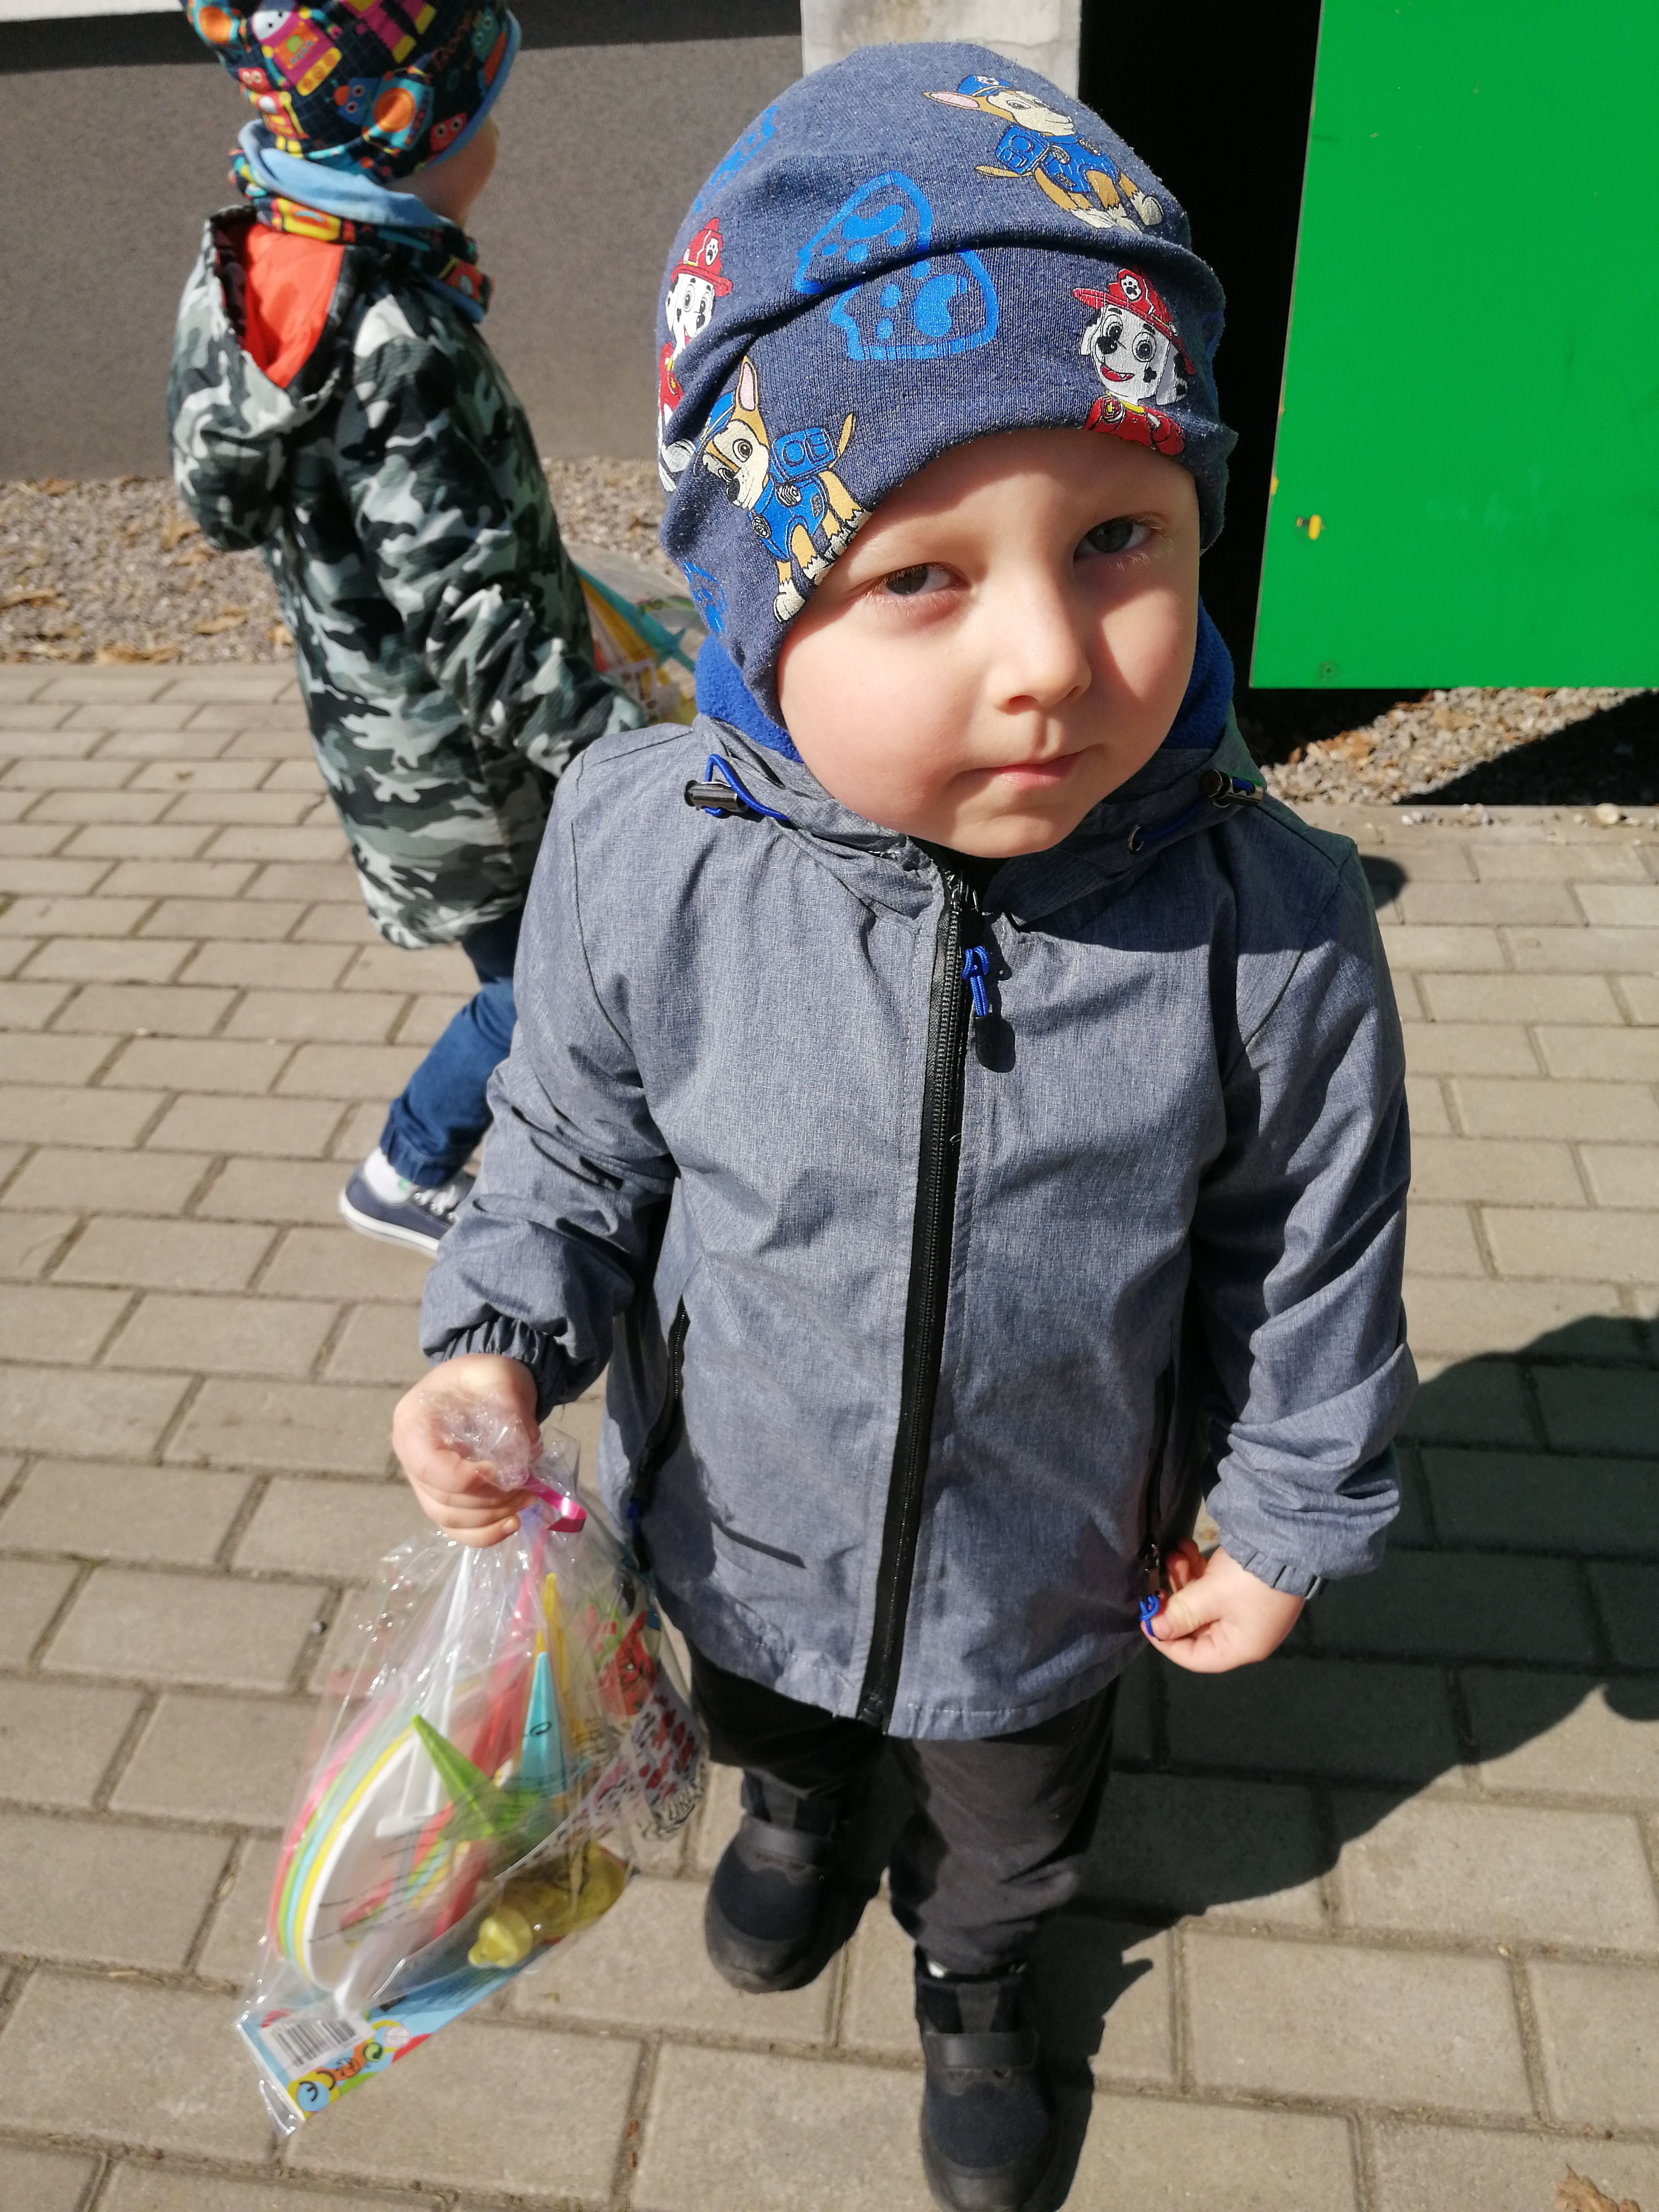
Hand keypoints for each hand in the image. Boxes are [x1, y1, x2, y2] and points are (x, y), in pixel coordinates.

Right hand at [392, 1355, 540, 1546]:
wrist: (483, 1384)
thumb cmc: (485, 1375)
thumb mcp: (499, 1375)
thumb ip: (510, 1407)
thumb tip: (524, 1454)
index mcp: (413, 1422)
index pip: (428, 1466)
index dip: (466, 1479)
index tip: (504, 1471)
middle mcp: (409, 1456)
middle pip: (441, 1499)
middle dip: (489, 1500)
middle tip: (527, 1488)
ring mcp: (423, 1480)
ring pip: (448, 1519)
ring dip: (490, 1518)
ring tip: (526, 1499)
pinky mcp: (443, 1495)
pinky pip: (456, 1528)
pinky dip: (484, 1533)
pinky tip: (512, 1523)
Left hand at [1140, 1541, 1303, 1672]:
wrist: (1288, 1539)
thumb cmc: (1250, 1578)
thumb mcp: (1212, 1596)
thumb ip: (1181, 1613)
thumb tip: (1155, 1629)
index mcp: (1239, 1647)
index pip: (1194, 1658)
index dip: (1165, 1641)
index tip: (1146, 1618)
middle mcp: (1242, 1632)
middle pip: (1194, 1627)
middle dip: (1173, 1601)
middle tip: (1158, 1579)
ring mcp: (1243, 1608)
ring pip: (1200, 1602)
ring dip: (1183, 1578)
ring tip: (1175, 1554)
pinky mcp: (1242, 1585)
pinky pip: (1211, 1585)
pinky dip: (1197, 1568)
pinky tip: (1187, 1547)